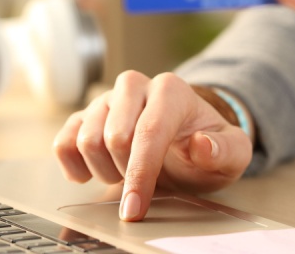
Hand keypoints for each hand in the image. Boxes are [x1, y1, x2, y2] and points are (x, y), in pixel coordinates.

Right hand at [52, 71, 251, 220]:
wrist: (186, 139)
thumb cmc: (207, 146)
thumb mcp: (232, 153)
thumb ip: (225, 150)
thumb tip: (202, 146)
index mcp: (170, 91)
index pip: (148, 132)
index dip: (140, 174)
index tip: (134, 207)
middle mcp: (134, 87)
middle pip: (112, 137)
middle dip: (125, 173)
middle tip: (143, 183)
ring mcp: (106, 100)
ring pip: (85, 140)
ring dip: (103, 170)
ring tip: (125, 174)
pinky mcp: (85, 115)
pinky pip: (63, 141)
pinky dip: (73, 164)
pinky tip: (91, 173)